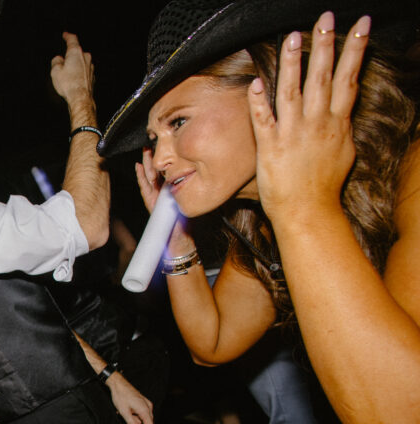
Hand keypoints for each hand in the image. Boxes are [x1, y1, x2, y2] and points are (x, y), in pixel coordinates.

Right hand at [50, 32, 95, 122]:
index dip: (68, 36)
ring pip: (81, 62)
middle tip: (62, 63)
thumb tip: (59, 59)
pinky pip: (84, 71)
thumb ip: (56, 62)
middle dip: (69, 56)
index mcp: (76, 52)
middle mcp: (85, 57)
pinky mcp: (92, 76)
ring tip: (67, 76)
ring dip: (74, 65)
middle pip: (76, 52)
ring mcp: (91, 66)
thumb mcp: (55, 71)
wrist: (81, 98)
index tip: (65, 35)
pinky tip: (73, 81)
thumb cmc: (68, 85)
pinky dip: (79, 73)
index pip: (72, 39)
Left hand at [105, 372, 154, 423]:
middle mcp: (148, 406)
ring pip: (146, 418)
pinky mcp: (143, 402)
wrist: (118, 384)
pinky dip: (138, 418)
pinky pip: (143, 413)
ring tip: (128, 423)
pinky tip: (130, 416)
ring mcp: (146, 403)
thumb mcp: (124, 412)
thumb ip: (132, 423)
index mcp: (145, 410)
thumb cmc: (120, 396)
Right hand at [136, 146, 197, 256]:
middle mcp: (163, 190)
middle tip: (153, 143)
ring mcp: (155, 195)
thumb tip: (199, 172)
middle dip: (155, 156)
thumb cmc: (186, 221)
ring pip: (149, 175)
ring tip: (145, 150)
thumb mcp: (191, 200)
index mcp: (172, 188)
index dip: (167, 158)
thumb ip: (190, 189)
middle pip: (157, 169)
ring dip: (146, 163)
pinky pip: (144, 187)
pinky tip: (138, 167)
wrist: (178, 238)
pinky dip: (141, 177)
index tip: (167, 145)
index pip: (169, 169)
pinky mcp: (150, 201)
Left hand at [248, 12, 367, 221]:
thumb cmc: (324, 185)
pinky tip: (256, 83)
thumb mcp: (344, 151)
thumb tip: (343, 109)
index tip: (360, 24)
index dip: (355, 49)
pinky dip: (259, 102)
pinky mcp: (271, 147)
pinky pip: (264, 121)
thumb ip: (341, 126)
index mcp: (337, 123)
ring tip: (291, 37)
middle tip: (327, 18)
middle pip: (323, 77)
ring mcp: (293, 134)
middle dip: (326, 45)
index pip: (348, 78)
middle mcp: (317, 124)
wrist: (308, 212)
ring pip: (293, 92)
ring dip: (292, 63)